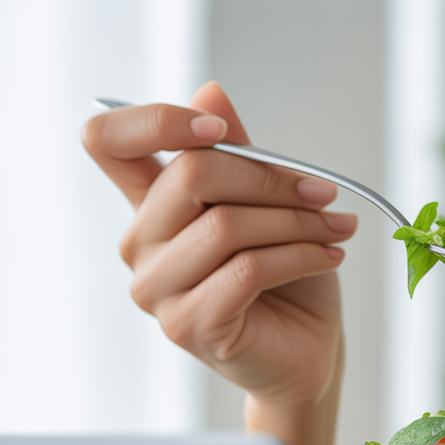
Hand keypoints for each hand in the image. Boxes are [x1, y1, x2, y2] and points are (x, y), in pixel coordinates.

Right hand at [81, 81, 352, 407]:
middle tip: (323, 193)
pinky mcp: (189, 324)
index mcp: (150, 205)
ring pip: (227, 226)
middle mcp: (141, 245)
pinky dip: (300, 256)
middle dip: (269, 178)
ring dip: (296, 222)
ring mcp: (158, 290)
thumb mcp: (268, 205)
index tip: (221, 127)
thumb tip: (210, 91)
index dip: (156, 120)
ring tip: (336, 229)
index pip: (107, 140)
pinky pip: (248, 270)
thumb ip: (239, 153)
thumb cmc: (288, 279)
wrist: (307, 352)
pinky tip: (330, 257)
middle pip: (189, 175)